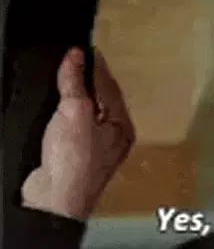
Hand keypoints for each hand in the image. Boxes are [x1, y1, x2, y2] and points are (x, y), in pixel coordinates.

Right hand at [21, 48, 134, 220]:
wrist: (55, 200)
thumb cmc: (74, 163)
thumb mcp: (74, 112)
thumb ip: (75, 82)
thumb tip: (75, 56)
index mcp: (122, 125)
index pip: (111, 86)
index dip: (96, 66)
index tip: (85, 48)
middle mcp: (114, 137)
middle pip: (102, 99)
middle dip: (89, 79)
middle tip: (76, 58)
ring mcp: (95, 148)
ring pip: (88, 112)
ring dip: (78, 95)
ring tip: (67, 76)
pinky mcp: (76, 156)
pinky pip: (75, 126)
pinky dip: (67, 113)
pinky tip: (58, 108)